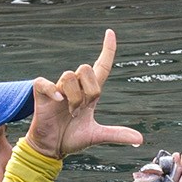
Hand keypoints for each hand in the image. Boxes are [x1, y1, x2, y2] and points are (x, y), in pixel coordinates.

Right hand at [26, 29, 143, 158]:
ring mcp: (57, 87)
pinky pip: (46, 82)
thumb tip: (140, 138)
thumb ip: (117, 134)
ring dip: (74, 97)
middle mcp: (74, 86)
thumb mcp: (97, 135)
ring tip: (71, 113)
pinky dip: (52, 88)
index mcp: (89, 93)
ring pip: (70, 76)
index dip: (107, 50)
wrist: (52, 148)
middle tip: (82, 110)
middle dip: (89, 91)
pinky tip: (57, 100)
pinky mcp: (41, 93)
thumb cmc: (72, 138)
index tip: (110, 33)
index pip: (101, 65)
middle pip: (86, 69)